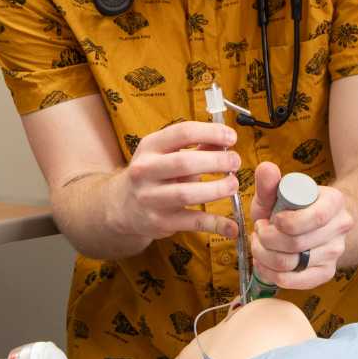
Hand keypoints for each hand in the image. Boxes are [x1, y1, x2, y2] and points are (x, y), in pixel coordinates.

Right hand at [110, 121, 242, 240]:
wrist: (123, 206)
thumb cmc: (153, 174)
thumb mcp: (166, 154)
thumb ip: (197, 146)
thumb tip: (226, 140)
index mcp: (150, 147)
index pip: (183, 133)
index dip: (211, 133)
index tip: (231, 138)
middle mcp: (145, 171)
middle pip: (184, 163)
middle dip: (217, 162)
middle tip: (235, 162)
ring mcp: (151, 198)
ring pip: (187, 193)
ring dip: (217, 189)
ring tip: (232, 185)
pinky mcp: (160, 222)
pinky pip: (193, 222)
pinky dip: (216, 224)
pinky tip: (231, 226)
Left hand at [248, 162, 351, 289]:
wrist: (309, 224)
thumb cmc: (291, 207)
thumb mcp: (278, 192)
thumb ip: (270, 182)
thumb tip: (266, 168)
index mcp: (335, 202)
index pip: (316, 218)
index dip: (287, 223)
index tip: (270, 219)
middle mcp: (341, 228)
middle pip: (298, 244)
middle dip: (267, 240)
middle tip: (258, 232)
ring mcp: (335, 253)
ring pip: (293, 264)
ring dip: (265, 257)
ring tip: (258, 245)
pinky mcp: (326, 273)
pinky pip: (296, 282)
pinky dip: (272, 274)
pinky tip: (263, 263)